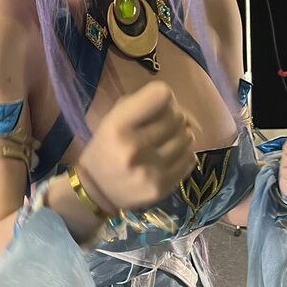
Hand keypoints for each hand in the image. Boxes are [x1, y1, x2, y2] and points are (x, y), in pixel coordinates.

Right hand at [77, 81, 197, 212]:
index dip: (164, 97)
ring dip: (180, 136)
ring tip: (166, 142)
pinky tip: (169, 157)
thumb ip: (143, 104)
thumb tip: (183, 110)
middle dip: (174, 117)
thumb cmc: (106, 147)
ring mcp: (150, 169)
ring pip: (187, 137)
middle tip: (162, 126)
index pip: (161, 94)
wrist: (97, 191)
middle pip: (177, 117)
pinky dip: (183, 154)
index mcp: (118, 126)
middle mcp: (134, 147)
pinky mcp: (162, 186)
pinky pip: (189, 159)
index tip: (158, 106)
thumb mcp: (112, 118)